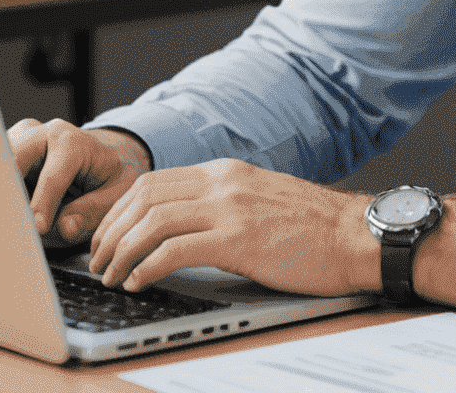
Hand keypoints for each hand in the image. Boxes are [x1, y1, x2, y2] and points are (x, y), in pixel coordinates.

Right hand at [10, 118, 151, 246]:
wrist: (105, 155)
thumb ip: (93, 211)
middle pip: (14, 162)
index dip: (43, 206)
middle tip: (13, 226)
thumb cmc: (110, 175)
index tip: (38, 229)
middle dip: (12, 195)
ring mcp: (22, 140)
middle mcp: (43, 135)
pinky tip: (7, 213)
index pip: (51, 178)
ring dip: (1, 194)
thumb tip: (64, 227)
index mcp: (71, 142)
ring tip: (11, 221)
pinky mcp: (8, 151)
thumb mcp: (116, 193)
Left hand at [87, 161, 455, 306]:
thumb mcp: (262, 203)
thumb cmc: (314, 229)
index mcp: (228, 173)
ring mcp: (233, 208)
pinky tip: (140, 283)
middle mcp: (225, 182)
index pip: (154, 181)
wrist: (357, 236)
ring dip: (122, 251)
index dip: (119, 210)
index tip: (106, 238)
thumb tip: (182, 229)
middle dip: (110, 230)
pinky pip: (175, 249)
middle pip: (144, 196)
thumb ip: (225, 205)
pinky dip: (147, 266)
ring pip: (153, 220)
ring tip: (112, 276)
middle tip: (98, 260)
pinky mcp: (241, 239)